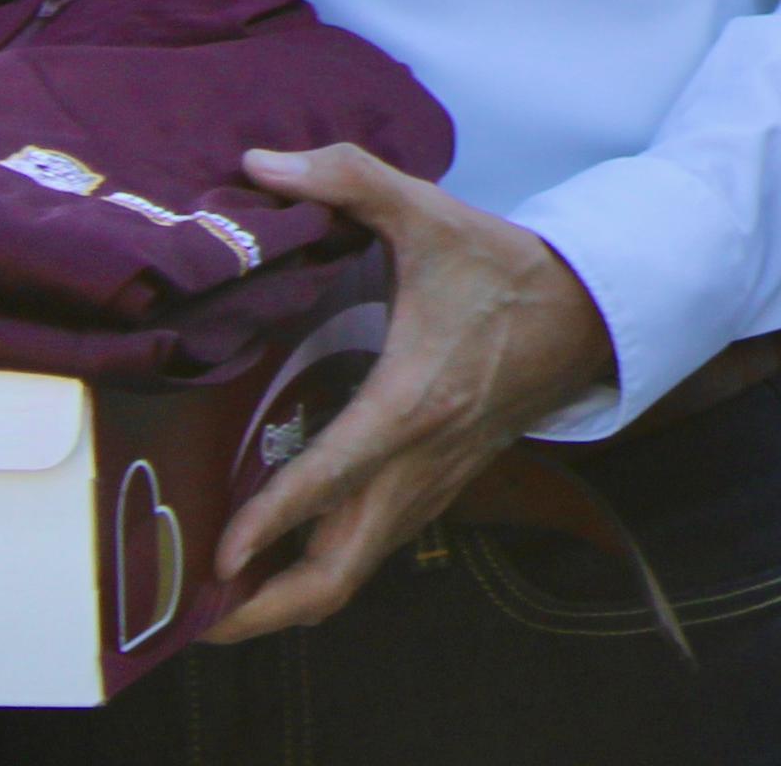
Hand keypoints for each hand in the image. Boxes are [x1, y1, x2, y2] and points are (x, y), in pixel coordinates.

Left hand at [208, 146, 616, 641]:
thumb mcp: (433, 215)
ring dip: (283, 600)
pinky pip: (371, 552)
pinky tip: (279, 558)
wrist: (592, 309)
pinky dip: (319, 572)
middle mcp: (419, 462)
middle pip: (336, 574)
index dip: (269, 523)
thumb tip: (260, 165)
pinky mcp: (440, 488)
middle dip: (260, 609)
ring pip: (352, 575)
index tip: (214, 557)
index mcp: (411, 402)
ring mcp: (432, 485)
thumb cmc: (506, 267)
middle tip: (188, 615)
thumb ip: (350, 181)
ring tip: (215, 603)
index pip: (330, 478)